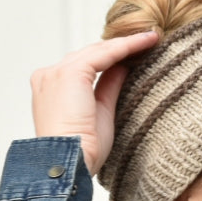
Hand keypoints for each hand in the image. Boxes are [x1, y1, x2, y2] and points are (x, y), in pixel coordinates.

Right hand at [30, 31, 157, 174]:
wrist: (68, 163)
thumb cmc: (83, 151)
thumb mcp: (101, 113)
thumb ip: (108, 87)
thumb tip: (123, 67)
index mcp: (52, 89)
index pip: (85, 66)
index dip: (111, 58)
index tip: (136, 54)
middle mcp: (50, 76)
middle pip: (89, 55)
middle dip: (119, 48)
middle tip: (147, 40)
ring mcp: (56, 72)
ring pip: (97, 51)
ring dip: (126, 43)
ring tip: (151, 38)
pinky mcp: (69, 73)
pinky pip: (103, 53)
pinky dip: (126, 46)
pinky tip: (146, 41)